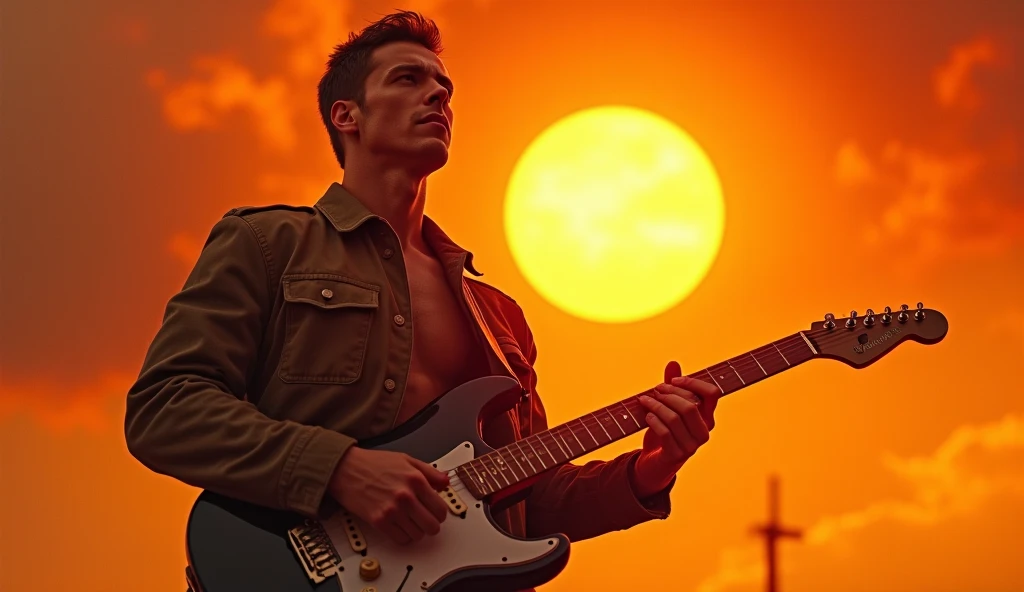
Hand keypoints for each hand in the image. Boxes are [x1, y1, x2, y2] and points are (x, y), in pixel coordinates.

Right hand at [327, 447, 450, 544]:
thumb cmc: (373, 463)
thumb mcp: (406, 460)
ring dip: (416, 531)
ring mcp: (392, 510)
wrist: (346, 468)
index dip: (440, 513)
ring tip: (410, 522)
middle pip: (432, 526)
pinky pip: (401, 539)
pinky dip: (403, 536)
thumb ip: (430, 472)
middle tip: (425, 520)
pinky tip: (399, 526)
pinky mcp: (378, 521)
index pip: (441, 509)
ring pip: (418, 535)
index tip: (435, 512)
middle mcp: (406, 496)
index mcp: (416, 479)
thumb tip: (445, 482)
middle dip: (431, 525)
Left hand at [632, 361, 720, 497]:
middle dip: (669, 394)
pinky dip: (653, 420)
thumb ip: (672, 387)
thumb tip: (673, 363)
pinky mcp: (675, 456)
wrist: (653, 464)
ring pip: (675, 418)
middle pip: (690, 405)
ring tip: (645, 400)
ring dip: (656, 405)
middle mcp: (703, 432)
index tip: (673, 381)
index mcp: (707, 418)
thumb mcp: (667, 408)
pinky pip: (665, 433)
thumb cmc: (664, 432)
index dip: (692, 383)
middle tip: (654, 390)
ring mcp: (691, 446)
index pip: (712, 394)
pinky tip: (646, 416)